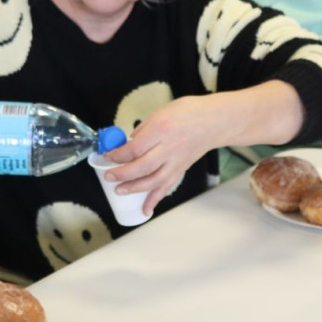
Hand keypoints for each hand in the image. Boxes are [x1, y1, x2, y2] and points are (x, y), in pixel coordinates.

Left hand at [103, 96, 216, 214]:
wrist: (213, 121)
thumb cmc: (187, 112)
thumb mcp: (159, 113)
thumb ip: (143, 130)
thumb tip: (128, 144)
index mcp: (160, 129)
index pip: (135, 148)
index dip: (118, 155)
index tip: (108, 157)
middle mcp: (169, 147)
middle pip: (142, 166)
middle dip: (123, 174)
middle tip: (109, 176)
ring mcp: (176, 161)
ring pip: (154, 180)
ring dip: (135, 188)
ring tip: (120, 191)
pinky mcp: (181, 169)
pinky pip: (167, 187)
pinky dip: (155, 199)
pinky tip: (145, 209)